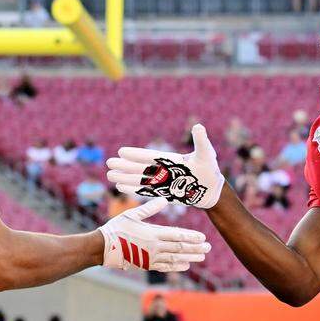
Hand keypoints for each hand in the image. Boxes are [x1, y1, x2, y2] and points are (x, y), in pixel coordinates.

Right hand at [97, 198, 209, 271]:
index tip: (203, 237)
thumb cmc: (116, 228)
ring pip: (175, 259)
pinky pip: (165, 267)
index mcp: (152, 233)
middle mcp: (154, 247)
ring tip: (201, 257)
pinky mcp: (147, 265)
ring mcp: (151, 257)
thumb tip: (164, 199)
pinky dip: (176, 267)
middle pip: (180, 248)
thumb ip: (150, 208)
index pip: (177, 236)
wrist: (103, 248)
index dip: (191, 237)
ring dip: (190, 258)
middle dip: (195, 248)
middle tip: (208, 248)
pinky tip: (186, 265)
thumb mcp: (132, 214)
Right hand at [107, 124, 224, 208]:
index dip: (136, 154)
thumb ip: (201, 142)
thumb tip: (198, 126)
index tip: (121, 151)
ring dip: (125, 178)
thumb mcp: (206, 154)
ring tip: (109, 175)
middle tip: (108, 163)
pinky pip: (145, 191)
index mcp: (170, 159)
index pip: (150, 156)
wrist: (211, 190)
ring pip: (139, 179)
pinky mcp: (162, 193)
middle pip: (140, 168)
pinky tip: (121, 187)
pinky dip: (133, 189)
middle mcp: (163, 170)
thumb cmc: (210, 170)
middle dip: (125, 166)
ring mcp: (161, 182)